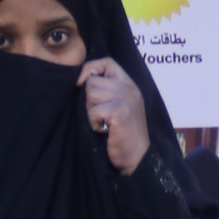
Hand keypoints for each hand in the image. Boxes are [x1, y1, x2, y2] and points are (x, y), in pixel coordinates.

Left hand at [80, 58, 149, 174]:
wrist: (137, 156)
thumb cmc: (124, 133)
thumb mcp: (120, 104)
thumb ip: (108, 90)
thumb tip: (81, 80)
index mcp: (129, 84)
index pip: (107, 62)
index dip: (90, 69)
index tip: (81, 84)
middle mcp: (129, 88)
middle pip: (92, 81)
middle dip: (89, 100)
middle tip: (99, 115)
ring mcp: (125, 99)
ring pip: (90, 95)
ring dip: (90, 111)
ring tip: (102, 122)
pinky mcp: (119, 113)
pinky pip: (93, 111)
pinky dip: (93, 123)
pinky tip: (104, 130)